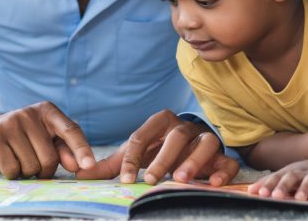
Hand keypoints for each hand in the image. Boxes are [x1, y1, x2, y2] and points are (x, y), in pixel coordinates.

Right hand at [0, 101, 96, 178]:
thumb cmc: (23, 136)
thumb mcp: (45, 136)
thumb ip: (65, 149)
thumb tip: (79, 165)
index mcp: (47, 110)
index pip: (70, 130)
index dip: (82, 149)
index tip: (90, 166)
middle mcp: (28, 114)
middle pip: (49, 157)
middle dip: (45, 170)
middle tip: (35, 164)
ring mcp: (10, 125)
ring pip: (31, 166)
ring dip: (27, 172)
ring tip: (19, 159)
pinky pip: (13, 170)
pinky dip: (13, 174)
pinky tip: (7, 162)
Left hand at [75, 110, 238, 185]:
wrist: (189, 151)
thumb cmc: (157, 152)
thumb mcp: (134, 156)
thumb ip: (110, 166)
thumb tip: (80, 173)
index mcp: (159, 123)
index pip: (142, 136)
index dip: (132, 157)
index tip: (125, 179)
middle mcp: (183, 128)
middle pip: (175, 136)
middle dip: (162, 158)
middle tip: (150, 179)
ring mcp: (205, 139)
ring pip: (204, 143)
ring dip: (193, 160)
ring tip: (180, 179)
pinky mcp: (222, 157)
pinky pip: (227, 161)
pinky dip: (222, 171)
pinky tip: (211, 184)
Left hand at [248, 159, 307, 200]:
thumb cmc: (302, 174)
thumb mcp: (286, 176)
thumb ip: (268, 183)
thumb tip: (249, 191)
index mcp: (289, 172)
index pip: (276, 177)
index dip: (268, 185)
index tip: (260, 193)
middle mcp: (302, 173)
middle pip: (292, 177)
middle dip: (284, 186)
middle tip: (276, 196)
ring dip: (305, 189)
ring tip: (300, 198)